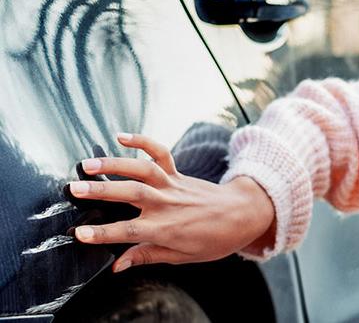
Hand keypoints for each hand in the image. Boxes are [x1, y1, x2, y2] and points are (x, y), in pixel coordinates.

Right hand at [67, 133, 275, 272]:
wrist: (242, 215)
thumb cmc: (213, 240)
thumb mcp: (183, 257)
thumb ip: (148, 256)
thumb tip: (117, 265)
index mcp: (166, 229)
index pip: (130, 232)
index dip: (104, 233)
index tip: (80, 233)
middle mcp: (167, 204)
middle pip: (131, 195)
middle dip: (102, 192)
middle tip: (74, 190)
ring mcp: (172, 185)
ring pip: (142, 171)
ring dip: (115, 164)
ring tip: (88, 164)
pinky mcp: (177, 173)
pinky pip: (160, 153)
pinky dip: (143, 141)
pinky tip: (121, 136)